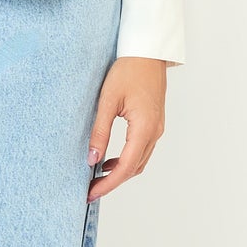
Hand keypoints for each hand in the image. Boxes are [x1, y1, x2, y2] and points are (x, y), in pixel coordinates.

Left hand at [87, 55, 167, 198]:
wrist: (147, 53)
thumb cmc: (128, 70)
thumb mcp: (108, 100)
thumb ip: (100, 131)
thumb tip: (91, 158)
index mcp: (144, 128)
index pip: (126, 167)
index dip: (108, 184)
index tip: (91, 193)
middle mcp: (154, 132)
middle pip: (134, 169)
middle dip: (112, 183)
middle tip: (90, 190)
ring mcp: (156, 129)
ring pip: (139, 162)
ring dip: (120, 173)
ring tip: (97, 178)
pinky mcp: (154, 124)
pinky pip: (141, 150)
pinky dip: (126, 161)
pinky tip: (109, 161)